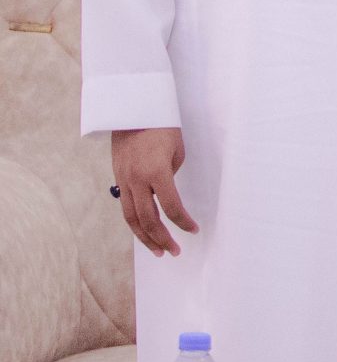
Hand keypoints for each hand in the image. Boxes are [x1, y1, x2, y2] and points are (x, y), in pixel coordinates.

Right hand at [111, 126, 197, 256]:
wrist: (132, 109)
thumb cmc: (162, 126)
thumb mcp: (176, 151)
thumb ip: (170, 177)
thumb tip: (165, 194)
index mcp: (156, 172)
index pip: (171, 206)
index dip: (183, 222)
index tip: (194, 230)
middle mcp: (136, 180)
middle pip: (148, 219)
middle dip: (162, 239)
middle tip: (174, 252)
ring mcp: (124, 180)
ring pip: (131, 218)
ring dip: (145, 237)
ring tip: (158, 251)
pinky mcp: (118, 178)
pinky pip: (126, 207)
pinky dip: (135, 222)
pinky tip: (144, 232)